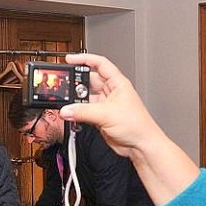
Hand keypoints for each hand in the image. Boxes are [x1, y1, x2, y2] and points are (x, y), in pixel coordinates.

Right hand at [61, 53, 199, 205]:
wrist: (141, 145)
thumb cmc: (137, 125)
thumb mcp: (107, 114)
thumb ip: (83, 112)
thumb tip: (66, 110)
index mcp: (117, 83)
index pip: (99, 64)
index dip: (84, 59)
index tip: (70, 59)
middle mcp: (111, 92)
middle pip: (89, 81)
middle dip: (76, 83)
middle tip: (64, 86)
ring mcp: (105, 105)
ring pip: (85, 98)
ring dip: (76, 101)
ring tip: (66, 104)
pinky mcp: (100, 118)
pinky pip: (85, 111)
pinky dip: (77, 113)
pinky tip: (72, 115)